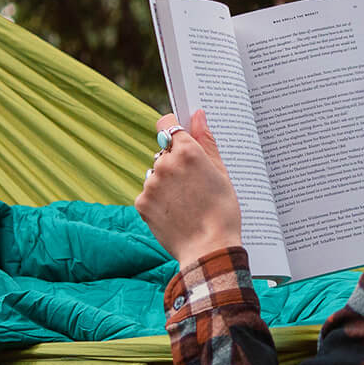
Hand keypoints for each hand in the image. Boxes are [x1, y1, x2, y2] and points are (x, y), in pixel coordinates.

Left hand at [136, 110, 243, 267]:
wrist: (209, 250)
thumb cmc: (222, 213)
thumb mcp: (221, 173)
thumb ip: (206, 141)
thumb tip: (198, 115)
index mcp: (188, 152)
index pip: (168, 124)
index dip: (174, 130)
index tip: (179, 139)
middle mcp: (165, 163)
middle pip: (164, 153)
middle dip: (175, 163)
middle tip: (193, 185)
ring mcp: (151, 183)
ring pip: (156, 174)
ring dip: (166, 183)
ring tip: (185, 203)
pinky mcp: (141, 203)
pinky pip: (148, 194)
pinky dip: (158, 202)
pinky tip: (175, 214)